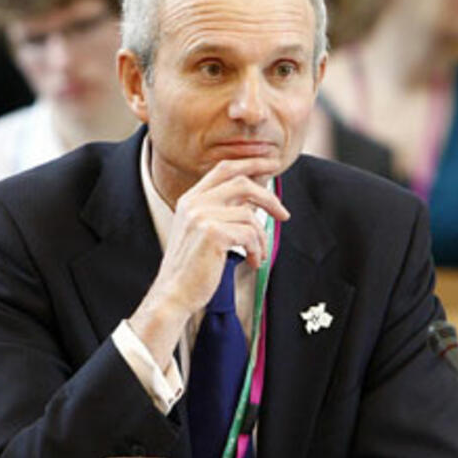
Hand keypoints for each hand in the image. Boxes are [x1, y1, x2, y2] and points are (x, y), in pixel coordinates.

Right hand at [129, 158, 288, 367]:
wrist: (174, 294)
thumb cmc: (191, 268)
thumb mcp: (201, 232)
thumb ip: (221, 212)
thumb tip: (254, 202)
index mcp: (191, 199)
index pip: (224, 168)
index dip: (251, 163)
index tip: (272, 164)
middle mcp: (195, 203)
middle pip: (242, 183)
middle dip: (269, 197)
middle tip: (283, 214)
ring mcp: (202, 216)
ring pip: (250, 214)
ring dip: (261, 237)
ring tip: (259, 254)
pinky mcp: (214, 234)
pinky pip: (250, 234)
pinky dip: (257, 249)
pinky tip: (253, 261)